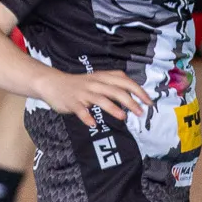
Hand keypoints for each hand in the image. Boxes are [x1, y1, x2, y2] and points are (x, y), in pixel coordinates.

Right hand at [37, 68, 154, 128]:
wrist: (53, 83)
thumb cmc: (80, 84)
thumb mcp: (98, 80)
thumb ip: (114, 85)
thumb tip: (134, 96)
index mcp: (103, 77)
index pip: (125, 82)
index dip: (138, 91)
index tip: (149, 102)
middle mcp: (95, 84)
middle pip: (116, 91)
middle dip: (131, 102)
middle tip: (141, 113)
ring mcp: (83, 93)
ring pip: (100, 99)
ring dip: (113, 108)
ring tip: (123, 117)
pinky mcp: (72, 102)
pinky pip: (80, 110)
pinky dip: (86, 117)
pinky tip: (93, 124)